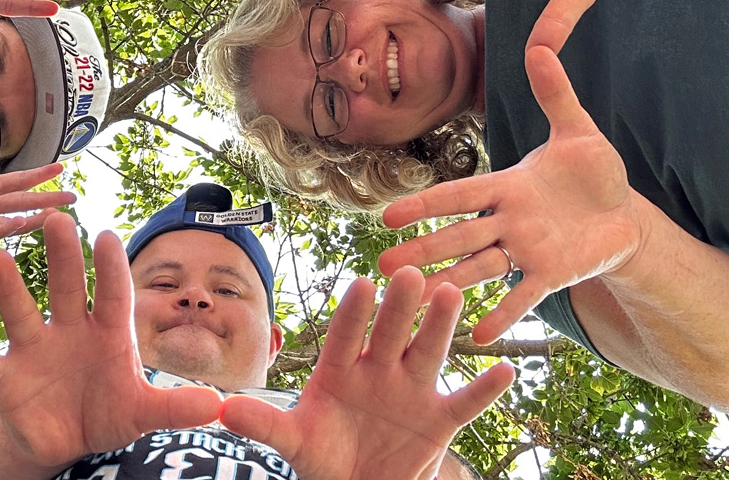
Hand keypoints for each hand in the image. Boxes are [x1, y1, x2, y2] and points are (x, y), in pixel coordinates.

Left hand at [0, 79, 76, 240]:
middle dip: (49, 199)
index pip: (17, 180)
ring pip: (11, 219)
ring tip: (58, 215)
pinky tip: (23, 223)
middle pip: (23, 201)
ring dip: (35, 217)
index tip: (61, 167)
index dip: (39, 174)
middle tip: (75, 199)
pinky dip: (6, 229)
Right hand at [0, 213, 223, 468]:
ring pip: (20, 313)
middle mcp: (68, 331)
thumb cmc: (108, 412)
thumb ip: (174, 407)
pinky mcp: (7, 382)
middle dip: (62, 256)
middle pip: (66, 288)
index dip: (110, 268)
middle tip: (55, 219)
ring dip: (8, 288)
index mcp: (107, 333)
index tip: (108, 235)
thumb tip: (217, 406)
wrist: (67, 441)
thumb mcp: (142, 412)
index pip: (112, 294)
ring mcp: (34, 352)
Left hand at [221, 270, 512, 479]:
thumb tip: (223, 409)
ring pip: (429, 352)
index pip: (346, 336)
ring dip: (441, 327)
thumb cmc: (322, 455)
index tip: (360, 285)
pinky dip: (485, 389)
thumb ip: (264, 424)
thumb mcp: (293, 441)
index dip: (353, 314)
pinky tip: (506, 369)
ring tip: (454, 295)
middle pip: (391, 333)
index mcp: (340, 369)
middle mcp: (379, 369)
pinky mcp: (440, 419)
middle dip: (400, 307)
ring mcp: (412, 391)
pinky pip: (466, 402)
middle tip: (411, 272)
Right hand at [378, 46, 646, 344]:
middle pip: (459, 236)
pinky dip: (501, 314)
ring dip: (448, 283)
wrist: (626, 213)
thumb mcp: (577, 130)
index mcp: (508, 185)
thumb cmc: (595, 171)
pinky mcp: (550, 274)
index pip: (460, 195)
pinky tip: (476, 336)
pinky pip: (522, 295)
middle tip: (384, 266)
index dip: (426, 204)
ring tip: (415, 301)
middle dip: (423, 250)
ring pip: (479, 267)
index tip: (389, 216)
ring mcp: (525, 250)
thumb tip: (541, 45)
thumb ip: (555, 93)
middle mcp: (508, 221)